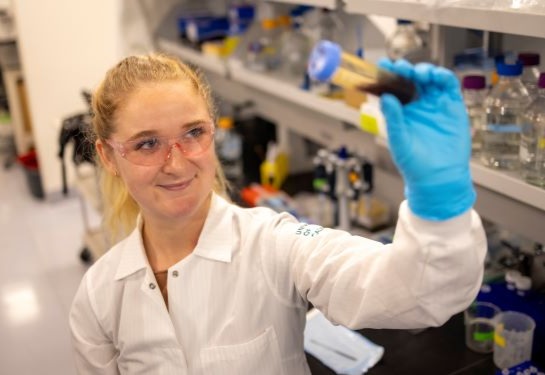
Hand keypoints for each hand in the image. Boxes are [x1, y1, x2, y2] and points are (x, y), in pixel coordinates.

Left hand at [378, 59, 474, 220]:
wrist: (438, 177)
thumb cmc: (414, 163)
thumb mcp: (399, 140)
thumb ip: (393, 119)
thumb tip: (385, 97)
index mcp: (402, 111)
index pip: (394, 87)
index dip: (389, 75)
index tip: (382, 65)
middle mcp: (419, 104)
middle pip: (412, 79)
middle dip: (406, 69)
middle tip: (400, 67)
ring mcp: (436, 104)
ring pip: (431, 79)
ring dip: (425, 71)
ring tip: (418, 74)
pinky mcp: (453, 107)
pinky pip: (449, 87)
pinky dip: (443, 77)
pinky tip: (436, 76)